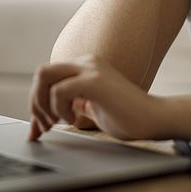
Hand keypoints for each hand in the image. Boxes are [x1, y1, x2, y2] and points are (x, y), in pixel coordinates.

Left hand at [28, 55, 167, 141]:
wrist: (155, 119)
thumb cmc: (127, 117)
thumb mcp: (90, 110)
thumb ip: (70, 107)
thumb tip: (43, 119)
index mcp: (84, 66)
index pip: (47, 77)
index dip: (37, 103)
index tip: (37, 129)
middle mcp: (86, 62)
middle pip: (41, 73)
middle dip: (35, 102)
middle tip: (44, 126)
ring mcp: (90, 68)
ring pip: (44, 76)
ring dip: (43, 104)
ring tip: (57, 122)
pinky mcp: (95, 81)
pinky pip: (59, 90)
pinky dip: (59, 108)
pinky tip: (74, 119)